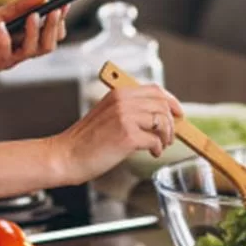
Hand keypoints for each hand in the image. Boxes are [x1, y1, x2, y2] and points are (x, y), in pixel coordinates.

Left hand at [0, 0, 68, 88]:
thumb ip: (18, 8)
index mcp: (24, 39)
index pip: (50, 33)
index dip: (60, 20)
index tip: (65, 4)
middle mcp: (21, 51)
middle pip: (49, 45)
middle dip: (54, 27)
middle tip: (53, 11)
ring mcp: (10, 59)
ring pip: (34, 51)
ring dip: (36, 32)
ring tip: (33, 16)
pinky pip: (7, 53)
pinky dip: (5, 39)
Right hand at [53, 85, 183, 183]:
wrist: (66, 156)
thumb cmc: (85, 141)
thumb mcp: (107, 114)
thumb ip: (130, 109)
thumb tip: (159, 116)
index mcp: (119, 93)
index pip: (155, 90)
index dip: (171, 101)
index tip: (179, 113)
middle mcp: (123, 101)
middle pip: (163, 105)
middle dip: (172, 123)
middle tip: (168, 137)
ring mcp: (125, 118)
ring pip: (162, 121)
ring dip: (167, 136)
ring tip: (160, 146)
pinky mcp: (127, 136)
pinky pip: (155, 140)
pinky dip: (157, 149)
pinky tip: (151, 153)